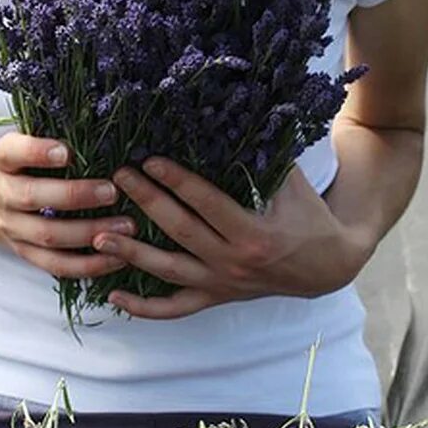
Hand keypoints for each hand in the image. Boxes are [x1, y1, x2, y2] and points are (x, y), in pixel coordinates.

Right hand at [0, 132, 136, 278]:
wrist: (1, 204)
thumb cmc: (34, 167)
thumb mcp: (37, 146)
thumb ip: (62, 138)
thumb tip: (107, 133)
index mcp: (5, 160)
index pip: (12, 152)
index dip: (37, 152)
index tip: (67, 152)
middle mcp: (3, 193)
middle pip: (31, 196)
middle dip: (74, 195)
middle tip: (112, 192)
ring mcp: (13, 228)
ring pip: (48, 235)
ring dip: (90, 232)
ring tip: (127, 226)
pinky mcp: (27, 254)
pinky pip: (57, 265)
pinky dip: (89, 264)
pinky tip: (118, 257)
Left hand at [92, 158, 372, 319]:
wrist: (328, 267)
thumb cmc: (308, 215)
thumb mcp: (293, 183)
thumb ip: (263, 157)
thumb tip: (232, 118)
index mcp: (254, 233)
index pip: (206, 203)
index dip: (177, 181)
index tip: (149, 160)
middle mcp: (233, 262)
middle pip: (181, 231)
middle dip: (147, 202)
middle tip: (118, 178)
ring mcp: (221, 284)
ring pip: (169, 273)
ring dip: (133, 255)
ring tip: (99, 236)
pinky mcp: (215, 298)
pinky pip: (175, 310)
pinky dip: (144, 308)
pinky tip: (113, 295)